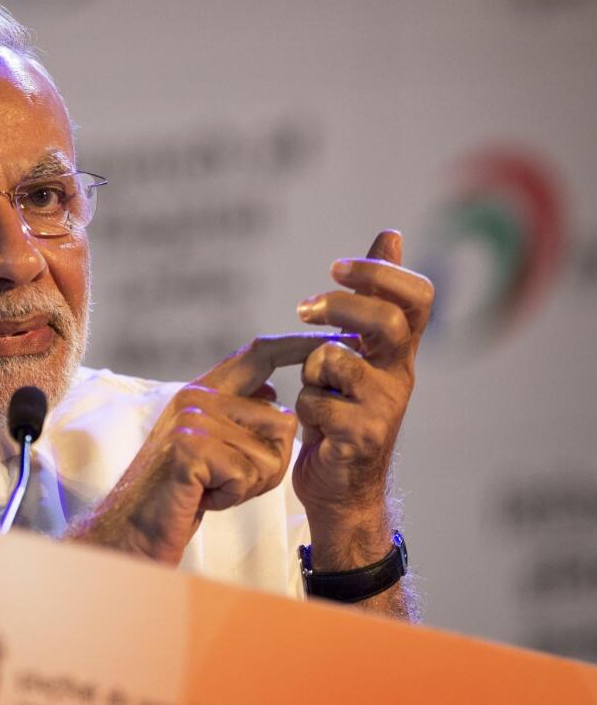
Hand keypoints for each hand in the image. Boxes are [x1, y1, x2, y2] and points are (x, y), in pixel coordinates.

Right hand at [70, 334, 343, 566]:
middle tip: (225, 480)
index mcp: (203, 390)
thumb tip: (272, 389)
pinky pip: (247, 474)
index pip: (258, 353)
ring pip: (270, 454)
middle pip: (282, 422)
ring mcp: (192, 419)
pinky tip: (203, 497)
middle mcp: (197, 396)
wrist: (133, 528)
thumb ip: (237, 415)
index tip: (335, 337)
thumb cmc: (178, 492)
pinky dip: (232, 496)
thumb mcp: (210, 444)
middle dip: (269, 464)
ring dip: (250, 484)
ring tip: (210, 488)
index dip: (297, 345)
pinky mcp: (190, 448)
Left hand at [293, 230, 433, 557]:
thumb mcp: (359, 351)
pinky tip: (314, 426)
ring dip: (310, 371)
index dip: (381, 273)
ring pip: (335, 360)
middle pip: (387, 322)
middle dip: (340, 306)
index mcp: (399, 351)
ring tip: (315, 391)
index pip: (417, 298)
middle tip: (304, 307)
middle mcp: (400, 375)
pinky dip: (303, 410)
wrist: (341, 487)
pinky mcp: (362, 439)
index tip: (336, 267)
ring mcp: (385, 409)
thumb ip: (372, 297)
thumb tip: (391, 233)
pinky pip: (317, 403)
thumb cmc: (344, 412)